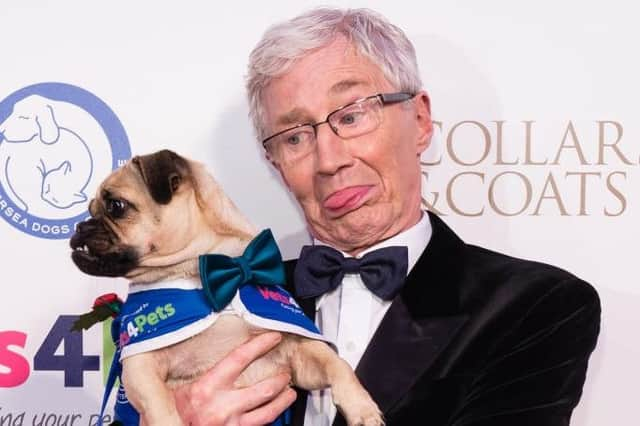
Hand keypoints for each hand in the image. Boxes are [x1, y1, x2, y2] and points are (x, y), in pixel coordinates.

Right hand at [173, 332, 296, 425]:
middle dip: (280, 379)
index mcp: (206, 389)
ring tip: (290, 392)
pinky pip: (261, 425)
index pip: (240, 359)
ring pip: (269, 411)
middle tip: (286, 372)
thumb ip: (199, 377)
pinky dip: (272, 416)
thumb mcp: (180, 392)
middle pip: (264, 388)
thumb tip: (213, 356)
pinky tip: (276, 411)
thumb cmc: (171, 418)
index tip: (273, 337)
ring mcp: (232, 425)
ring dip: (284, 399)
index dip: (260, 345)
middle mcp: (222, 407)